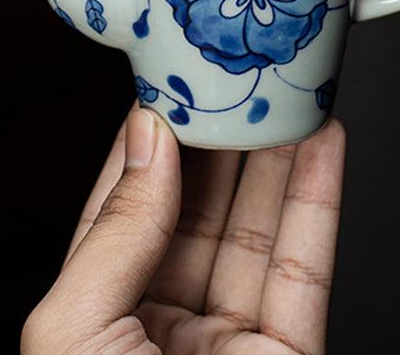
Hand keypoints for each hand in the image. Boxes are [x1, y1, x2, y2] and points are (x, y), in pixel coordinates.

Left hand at [21, 105, 344, 353]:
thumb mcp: (76, 334)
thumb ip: (116, 232)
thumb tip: (146, 141)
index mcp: (96, 316)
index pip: (126, 204)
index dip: (152, 138)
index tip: (173, 77)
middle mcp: (161, 323)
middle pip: (200, 207)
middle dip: (223, 137)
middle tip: (240, 72)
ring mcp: (229, 342)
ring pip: (258, 226)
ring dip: (277, 155)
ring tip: (288, 89)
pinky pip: (307, 266)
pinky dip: (320, 199)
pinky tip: (323, 143)